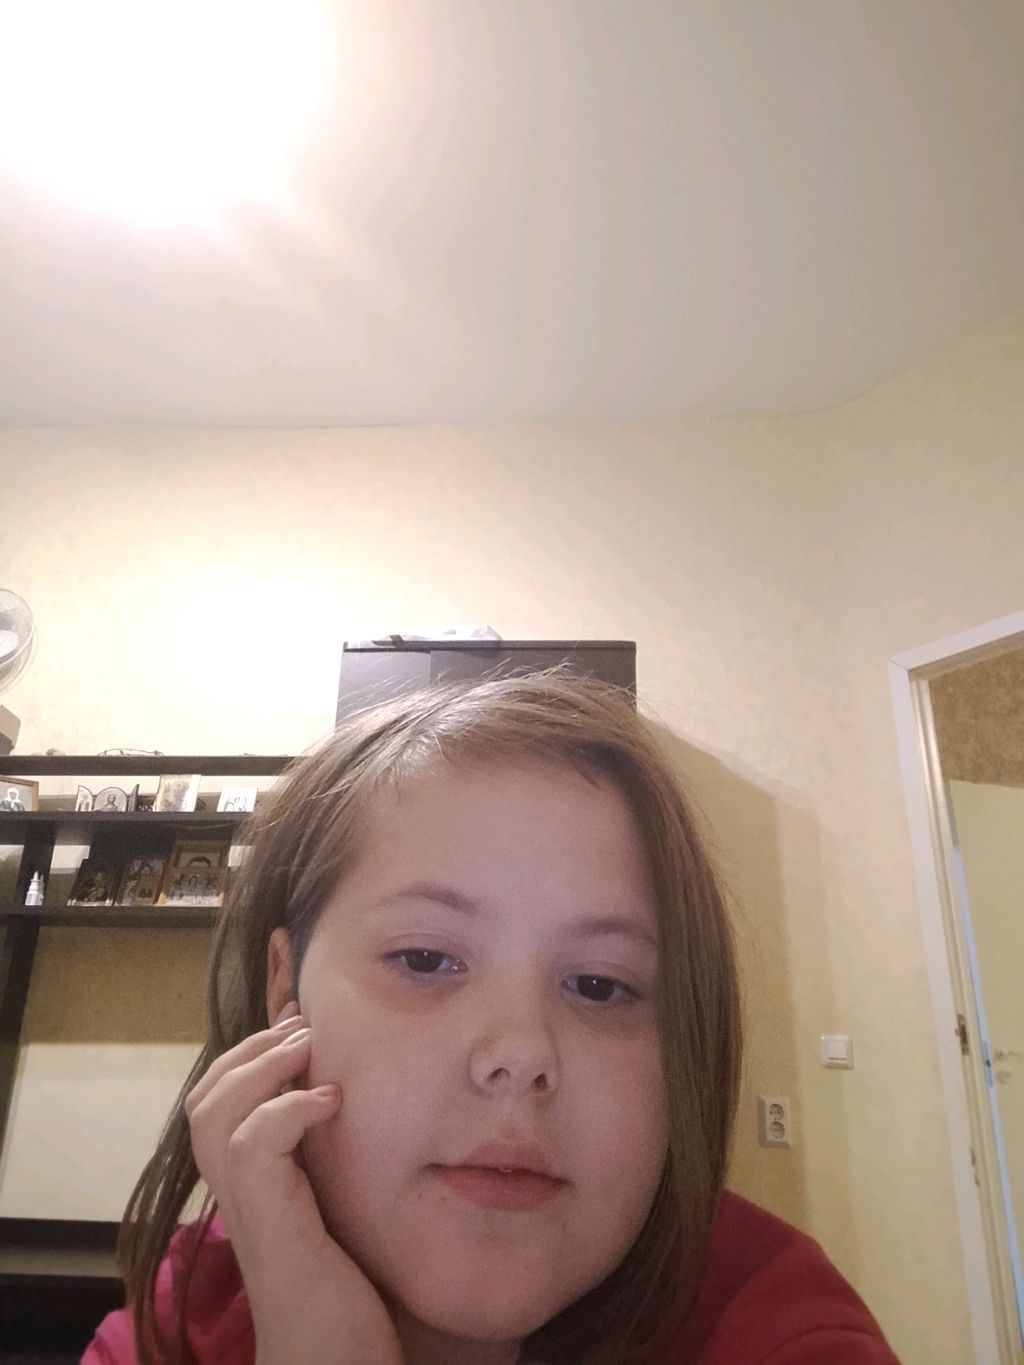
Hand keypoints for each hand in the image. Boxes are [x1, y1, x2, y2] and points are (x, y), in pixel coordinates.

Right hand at [185, 1001, 404, 1364]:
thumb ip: (324, 1160)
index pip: (214, 1104)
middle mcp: (237, 1198)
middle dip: (248, 1050)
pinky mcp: (273, 1227)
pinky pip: (255, 1144)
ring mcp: (250, 1213)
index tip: (294, 1024)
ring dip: (262, 1067)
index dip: (245, 1055)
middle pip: (203, 1101)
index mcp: (249, 1189)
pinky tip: (329, 1102)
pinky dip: (288, 1108)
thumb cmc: (345, 1293)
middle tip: (299, 1027)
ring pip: (215, 1113)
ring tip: (309, 1051)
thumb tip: (344, 1099)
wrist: (338, 1364)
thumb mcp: (333, 1207)